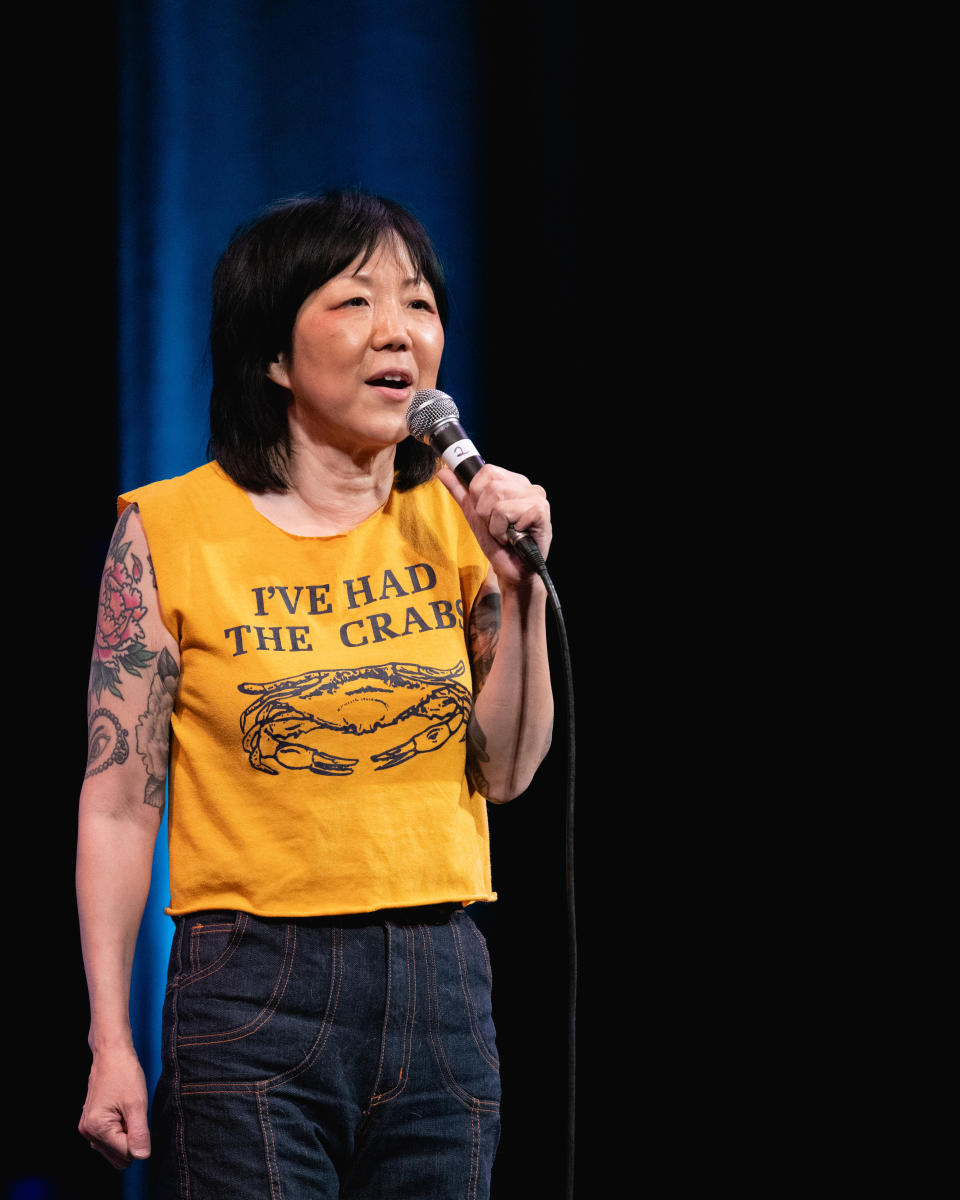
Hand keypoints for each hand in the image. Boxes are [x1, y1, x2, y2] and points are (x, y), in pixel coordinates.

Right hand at [78, 1044, 150, 1168]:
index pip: (125, 1154)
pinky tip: (121, 1111)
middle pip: (117, 1156)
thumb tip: (143, 1156)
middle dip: (130, 1140)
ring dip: (125, 1134)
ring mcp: (87, 1128)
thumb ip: (140, 1133)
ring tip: (126, 1111)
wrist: (110, 1053)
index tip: (138, 1117)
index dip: (139, 1138)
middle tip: (133, 1115)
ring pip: (113, 1149)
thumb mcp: (137, 1103)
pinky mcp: (90, 1122)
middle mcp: (87, 1132)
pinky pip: (108, 1139)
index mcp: (97, 1129)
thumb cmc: (123, 1073)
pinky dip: (119, 1129)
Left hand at [438, 464, 551, 587]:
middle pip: (490, 486)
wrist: (514, 572)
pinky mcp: (540, 510)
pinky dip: (503, 532)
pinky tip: (515, 539)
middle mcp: (528, 486)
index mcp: (514, 483)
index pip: (487, 471)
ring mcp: (536, 498)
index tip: (486, 514)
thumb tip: (443, 472)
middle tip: (497, 527)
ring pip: (497, 501)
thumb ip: (461, 493)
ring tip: (506, 535)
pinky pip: (506, 513)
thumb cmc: (499, 546)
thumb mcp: (475, 517)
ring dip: (494, 526)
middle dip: (485, 513)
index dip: (478, 494)